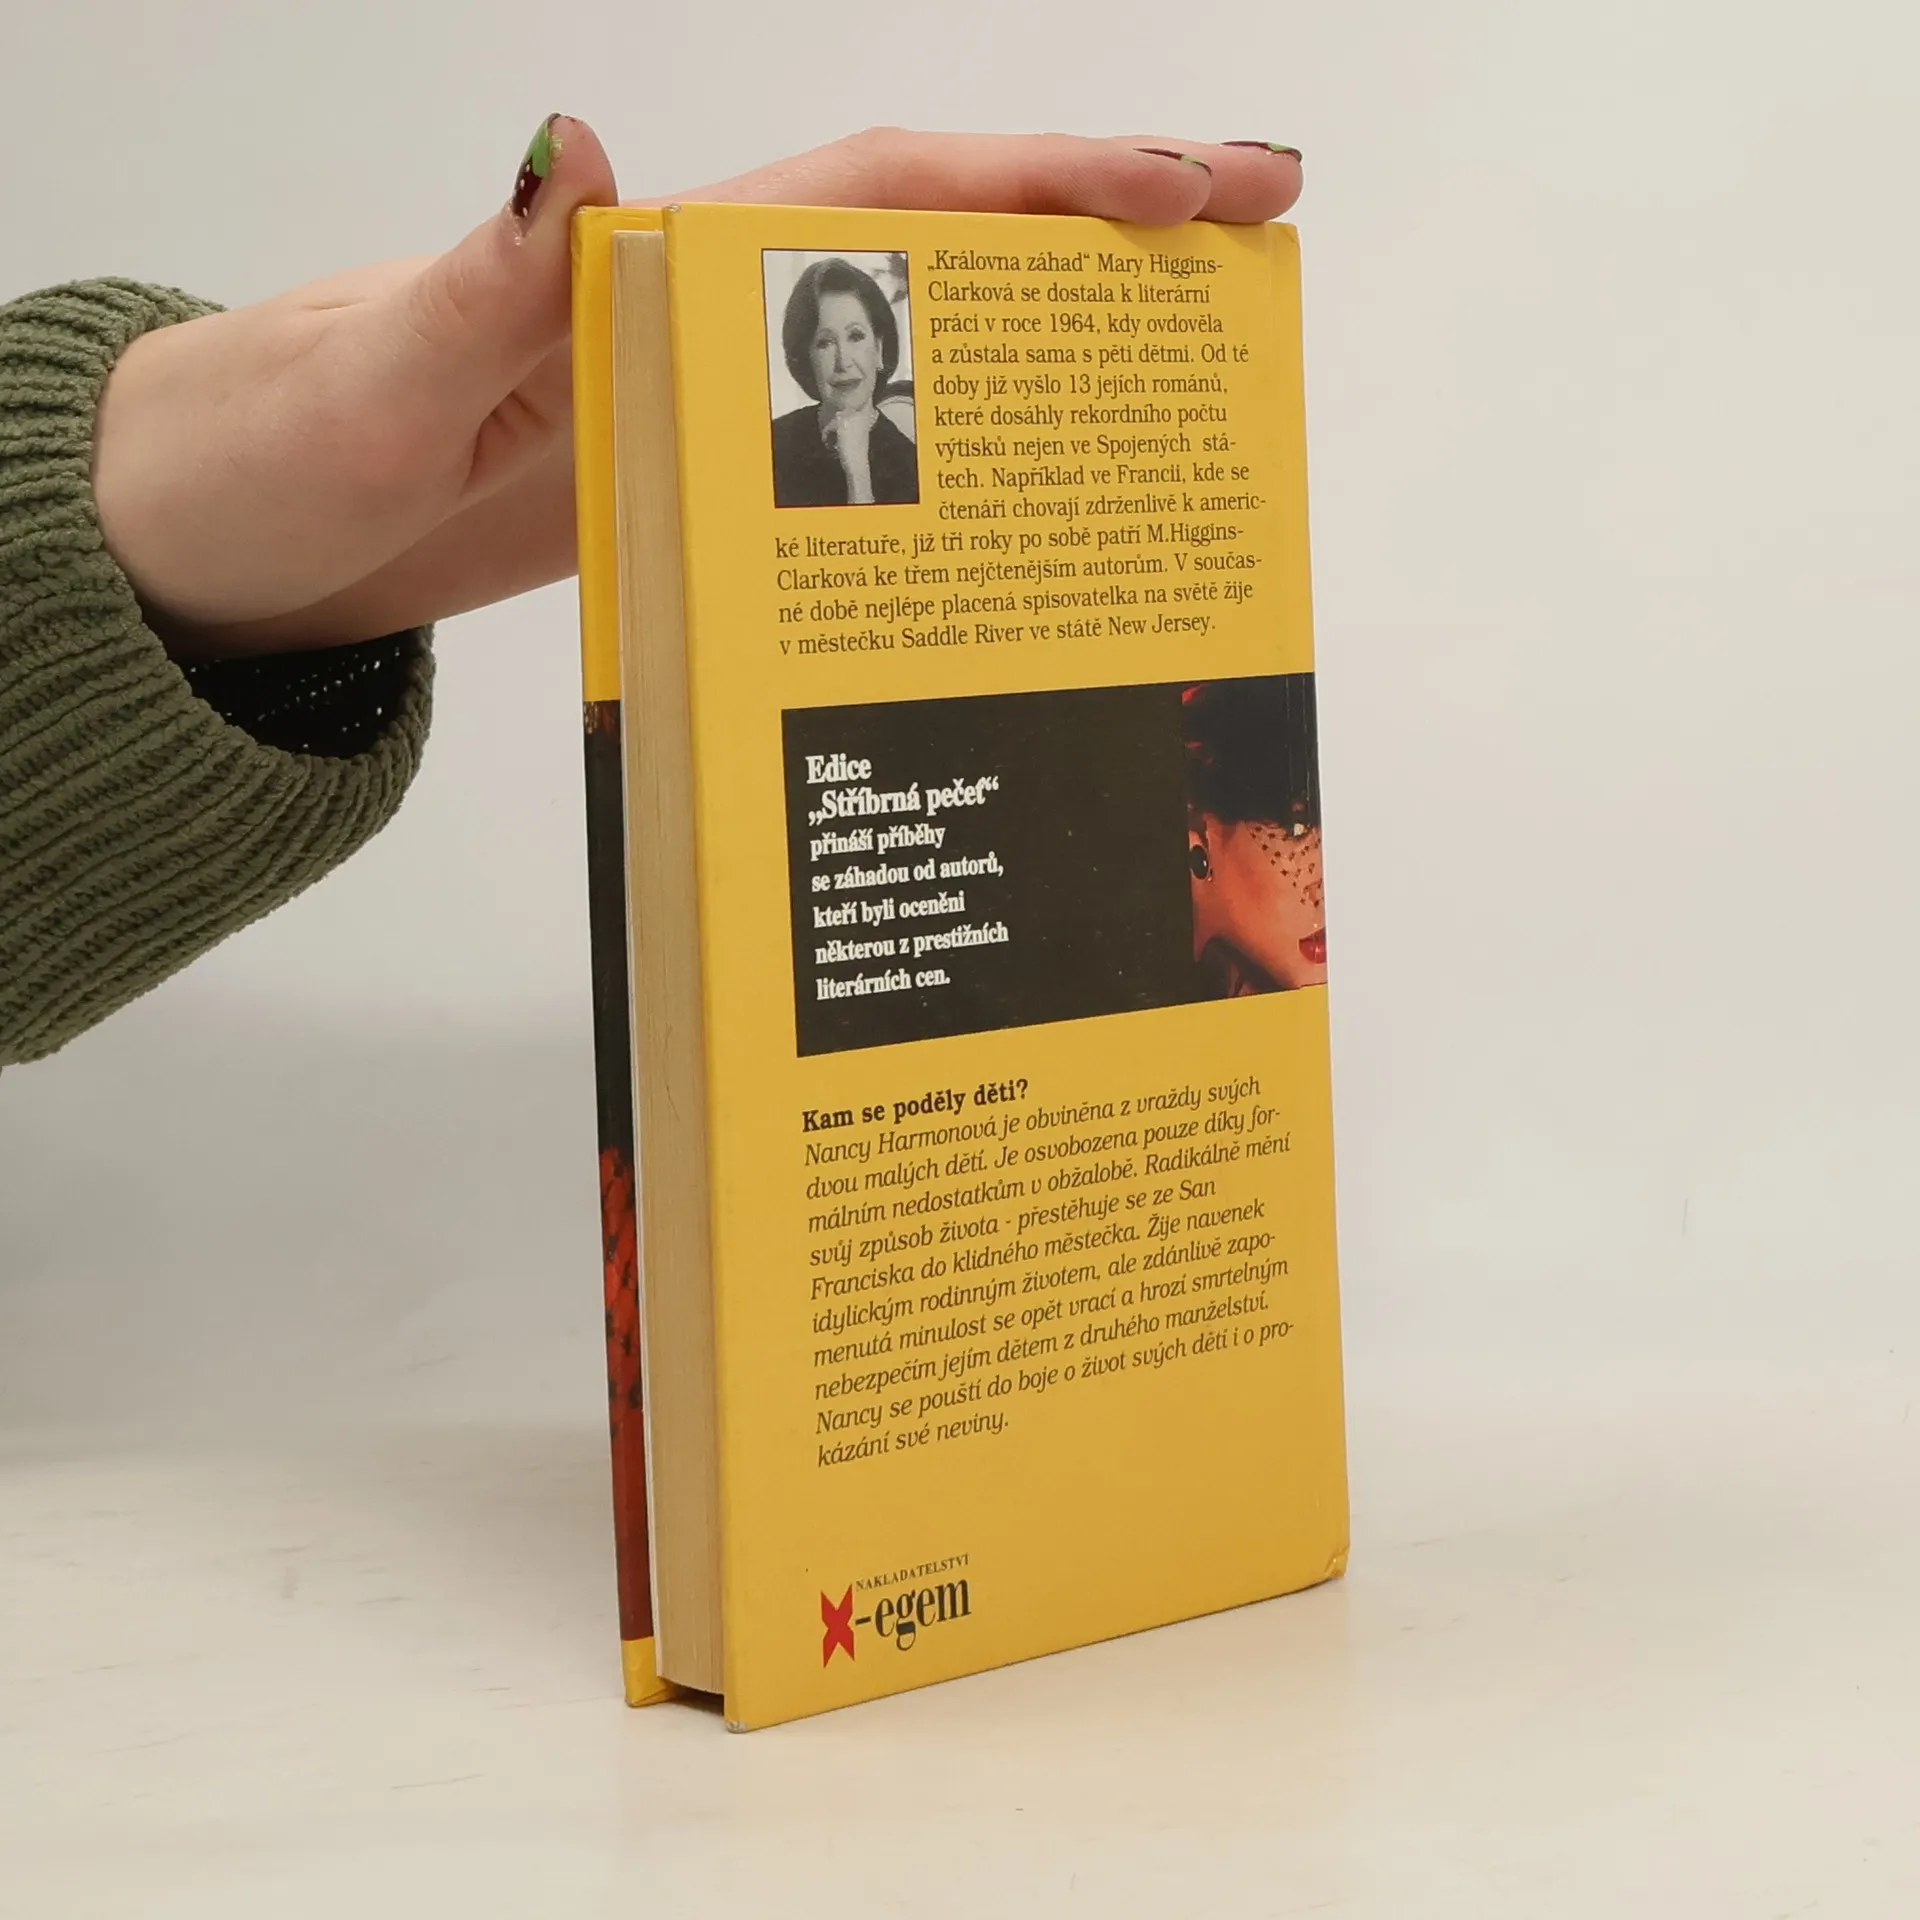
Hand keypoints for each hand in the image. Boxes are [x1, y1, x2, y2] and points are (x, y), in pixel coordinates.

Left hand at [92, 123, 1302, 658]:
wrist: (232, 538)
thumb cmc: (282, 451)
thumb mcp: (378, 378)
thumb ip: (482, 281)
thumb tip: (580, 149)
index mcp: (652, 271)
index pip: (883, 195)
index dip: (1043, 185)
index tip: (1191, 189)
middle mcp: (698, 313)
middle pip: (936, 241)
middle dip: (1103, 229)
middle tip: (1257, 237)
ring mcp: (701, 391)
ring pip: (910, 336)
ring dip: (1049, 334)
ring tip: (1189, 361)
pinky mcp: (690, 467)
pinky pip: (848, 439)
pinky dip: (949, 441)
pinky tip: (1018, 490)